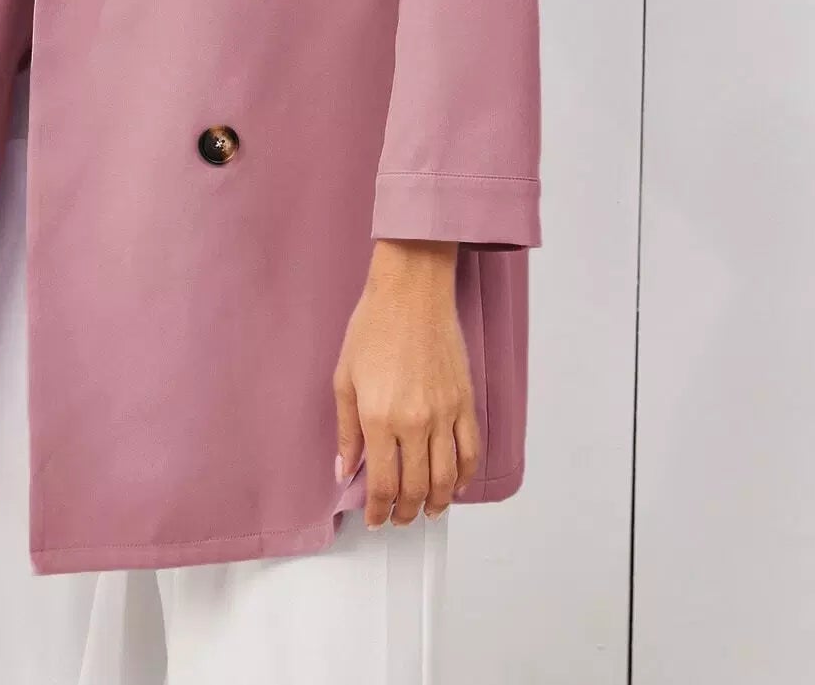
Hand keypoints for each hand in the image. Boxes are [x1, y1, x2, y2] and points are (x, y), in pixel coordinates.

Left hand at [331, 239, 479, 526]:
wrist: (412, 293)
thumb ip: (346, 430)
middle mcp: (414, 422)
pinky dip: (463, 476)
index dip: (380, 510)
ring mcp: (444, 414)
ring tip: (427, 511)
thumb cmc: (373, 327)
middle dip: (407, 512)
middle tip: (400, 519)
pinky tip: (453, 484)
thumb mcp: (344, 378)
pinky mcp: (464, 402)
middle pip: (416, 488)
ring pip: (446, 478)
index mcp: (379, 418)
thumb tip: (344, 470)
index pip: (383, 484)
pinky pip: (470, 451)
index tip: (377, 520)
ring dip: (436, 503)